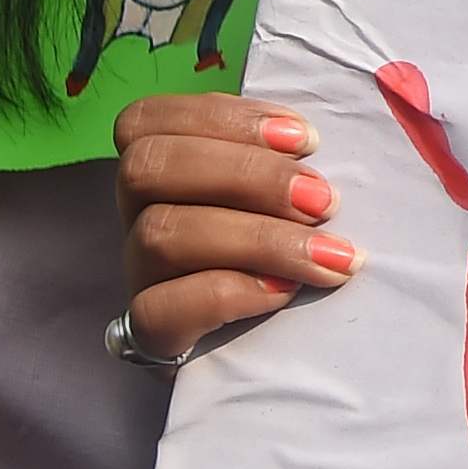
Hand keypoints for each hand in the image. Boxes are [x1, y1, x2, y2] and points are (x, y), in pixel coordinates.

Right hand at [116, 91, 355, 361]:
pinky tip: (285, 291)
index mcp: (163, 170)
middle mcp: (137, 215)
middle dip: (246, 173)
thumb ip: (289, 163)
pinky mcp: (149, 333)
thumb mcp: (288, 197)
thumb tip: (324, 141)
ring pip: (160, 234)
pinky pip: (157, 309)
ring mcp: (139, 274)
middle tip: (325, 200)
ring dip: (258, 238)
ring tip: (330, 253)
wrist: (271, 350)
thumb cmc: (289, 250)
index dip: (222, 118)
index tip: (306, 138)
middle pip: (146, 168)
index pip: (147, 121)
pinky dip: (229, 292)